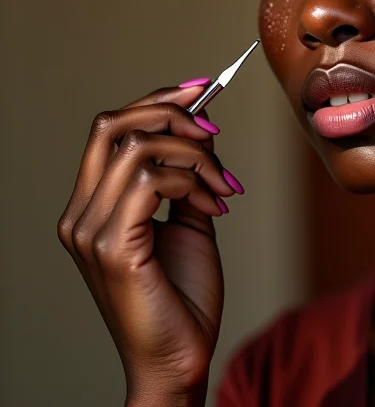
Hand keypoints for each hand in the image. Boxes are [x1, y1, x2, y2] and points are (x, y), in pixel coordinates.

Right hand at [57, 82, 242, 398]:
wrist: (180, 358)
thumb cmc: (183, 293)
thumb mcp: (187, 218)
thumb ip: (185, 174)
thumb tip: (201, 123)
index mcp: (93, 205)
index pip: (110, 128)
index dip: (156, 99)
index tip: (201, 88)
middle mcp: (81, 213)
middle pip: (113, 123)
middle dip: (172, 112)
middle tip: (214, 132)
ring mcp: (90, 230)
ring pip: (139, 146)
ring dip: (195, 156)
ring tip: (222, 188)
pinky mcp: (112, 246)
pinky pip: (150, 180)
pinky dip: (191, 182)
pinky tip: (213, 206)